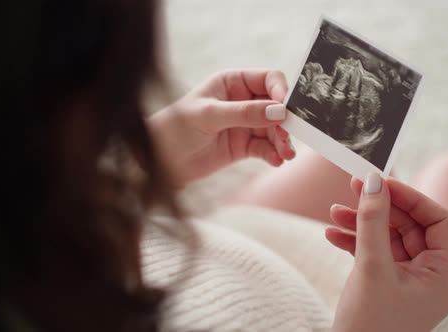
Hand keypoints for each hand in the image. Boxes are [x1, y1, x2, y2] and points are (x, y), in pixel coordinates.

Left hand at [148, 69, 294, 186]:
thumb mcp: (209, 116)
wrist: (160, 160)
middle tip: (287, 136)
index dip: (280, 91)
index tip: (286, 107)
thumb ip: (244, 113)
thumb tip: (278, 111)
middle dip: (284, 121)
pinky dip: (273, 154)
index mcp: (233, 82)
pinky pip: (265, 148)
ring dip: (282, 141)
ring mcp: (245, 124)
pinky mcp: (244, 146)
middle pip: (275, 106)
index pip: (267, 79)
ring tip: (285, 154)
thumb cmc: (176, 127)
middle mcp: (243, 101)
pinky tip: (276, 161)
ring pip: (274, 129)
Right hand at [326, 173, 447, 331]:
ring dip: (362, 222)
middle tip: (353, 184)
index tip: (381, 182)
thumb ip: (373, 221)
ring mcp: (408, 278)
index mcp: (444, 273)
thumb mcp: (371, 268)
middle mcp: (430, 274)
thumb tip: (373, 182)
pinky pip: (374, 251)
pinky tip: (331, 234)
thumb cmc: (370, 327)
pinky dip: (354, 240)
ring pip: (388, 236)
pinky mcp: (386, 282)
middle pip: (410, 224)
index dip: (411, 197)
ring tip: (334, 210)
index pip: (438, 219)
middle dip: (381, 206)